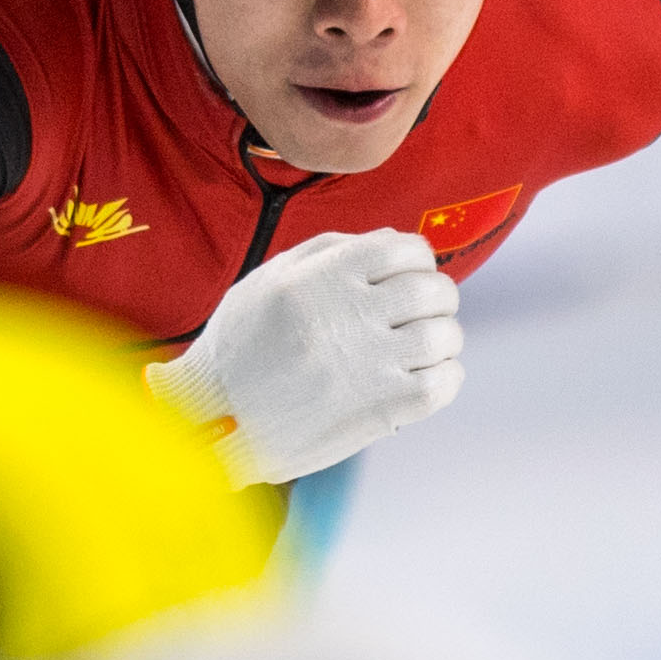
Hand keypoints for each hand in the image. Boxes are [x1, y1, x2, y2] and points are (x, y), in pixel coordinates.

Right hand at [147, 227, 463, 485]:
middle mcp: (351, 315)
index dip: (417, 261)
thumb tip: (394, 241)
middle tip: (417, 316)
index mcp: (326, 276)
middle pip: (434, 291)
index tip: (407, 278)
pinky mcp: (381, 410)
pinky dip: (444, 377)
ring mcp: (369, 364)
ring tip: (417, 349)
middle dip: (435, 299)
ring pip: (445, 336)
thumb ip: (331, 251)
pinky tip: (419, 379)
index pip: (408, 249)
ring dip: (440, 339)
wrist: (215, 418)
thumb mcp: (271, 279)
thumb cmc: (242, 345)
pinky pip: (444, 383)